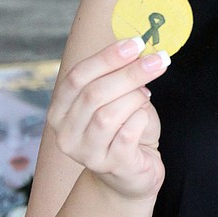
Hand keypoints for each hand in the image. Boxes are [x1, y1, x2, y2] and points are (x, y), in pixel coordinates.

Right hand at [46, 37, 168, 200]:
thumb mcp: (116, 99)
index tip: (136, 43)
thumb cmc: (125, 129)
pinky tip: (143, 118)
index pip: (77, 77)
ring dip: (134, 99)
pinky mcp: (110, 166)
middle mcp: (66, 133)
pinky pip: (127, 134)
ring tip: (145, 95)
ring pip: (107, 115)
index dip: (107, 57)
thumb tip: (138, 47)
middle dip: (130, 73)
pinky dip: (140, 119)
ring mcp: (85, 153)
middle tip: (157, 60)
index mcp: (60, 110)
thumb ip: (118, 76)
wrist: (133, 173)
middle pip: (94, 94)